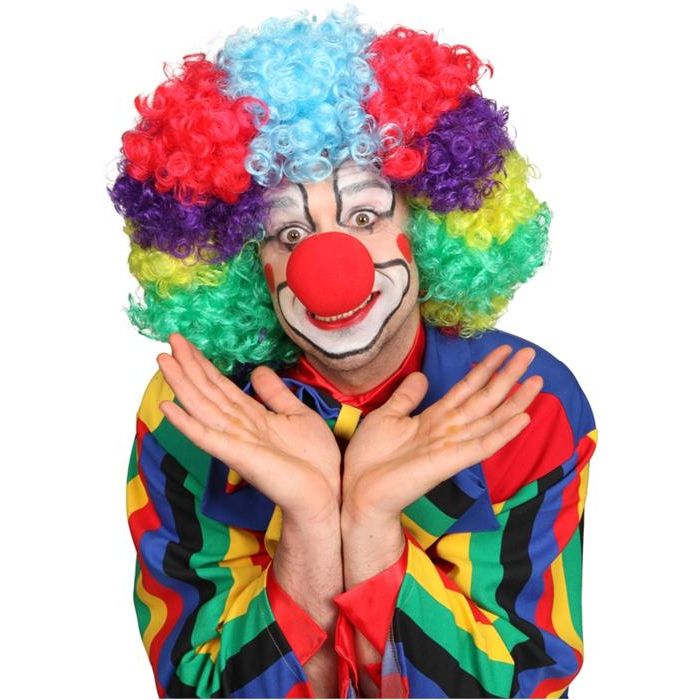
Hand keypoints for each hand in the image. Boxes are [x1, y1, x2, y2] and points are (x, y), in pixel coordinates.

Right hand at [156, 333, 341, 524]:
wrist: (327, 494)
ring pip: (203, 407)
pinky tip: (169, 407)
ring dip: (182, 384)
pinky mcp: (239, 457)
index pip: (221, 386)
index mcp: (252, 416)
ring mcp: (236, 442)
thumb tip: (258, 371)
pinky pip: (208, 437)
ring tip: (163, 360)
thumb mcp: (298, 415)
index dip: (203, 364)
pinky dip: (187, 424)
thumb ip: (276, 394)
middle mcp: (239, 427)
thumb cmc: (315, 461)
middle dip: (188, 366)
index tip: (186, 344)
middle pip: (207, 392)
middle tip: (169, 340)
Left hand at [341, 344, 542, 525]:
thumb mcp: (387, 416)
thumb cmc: (370, 457)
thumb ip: (407, 397)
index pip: (466, 388)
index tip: (504, 350)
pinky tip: (523, 419)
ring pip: (490, 419)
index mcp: (434, 418)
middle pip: (485, 399)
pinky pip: (481, 445)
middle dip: (508, 376)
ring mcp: (452, 446)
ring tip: (537, 381)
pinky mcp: (450, 463)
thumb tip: (421, 376)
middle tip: (530, 355)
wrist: (358, 489)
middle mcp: (449, 430)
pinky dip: (503, 433)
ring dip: (515, 401)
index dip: (485, 369)